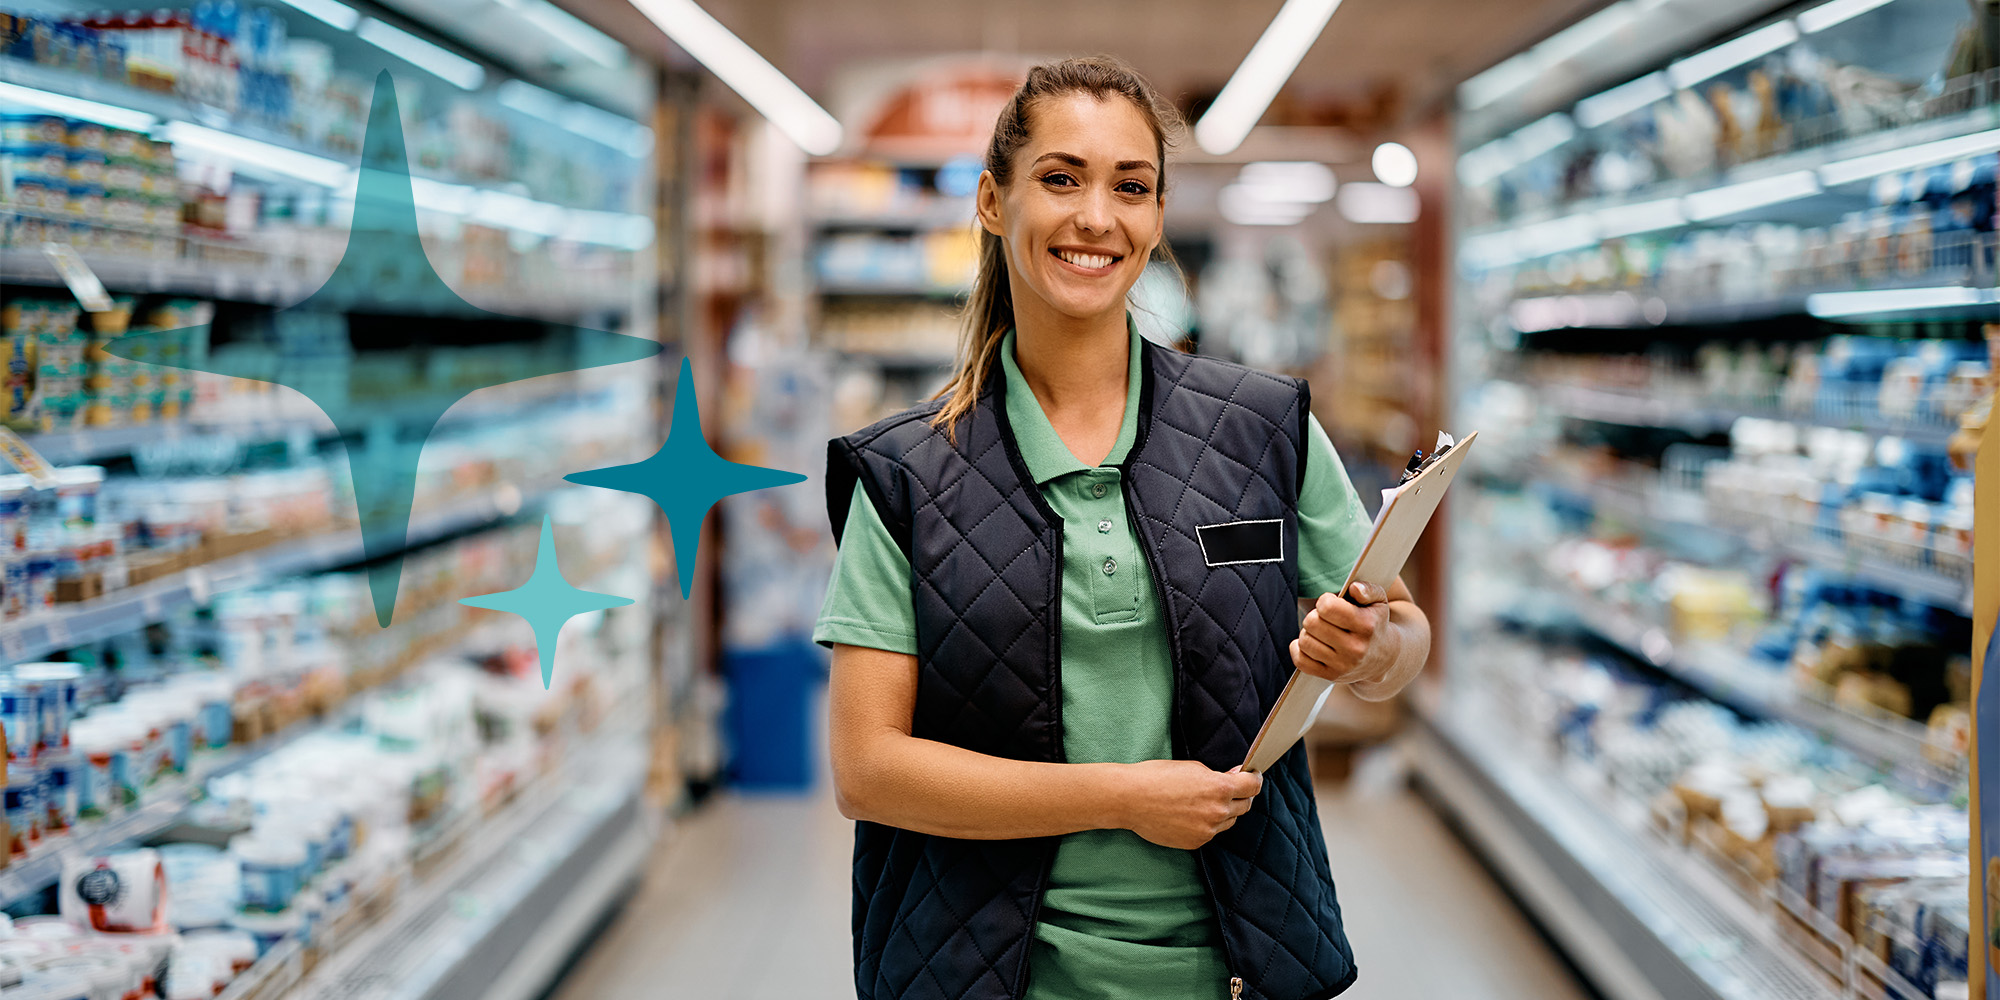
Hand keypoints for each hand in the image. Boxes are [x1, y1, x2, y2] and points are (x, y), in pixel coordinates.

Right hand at [1118, 760, 1262, 849]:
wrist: (1130, 799)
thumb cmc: (1158, 777)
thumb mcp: (1193, 768)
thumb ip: (1217, 776)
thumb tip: (1233, 779)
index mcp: (1220, 788)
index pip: (1252, 786)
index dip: (1254, 779)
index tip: (1253, 776)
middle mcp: (1218, 811)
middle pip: (1245, 806)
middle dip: (1241, 796)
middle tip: (1231, 788)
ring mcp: (1207, 830)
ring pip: (1228, 822)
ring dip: (1224, 812)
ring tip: (1204, 801)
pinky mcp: (1195, 842)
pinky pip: (1210, 832)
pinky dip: (1207, 824)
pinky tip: (1190, 814)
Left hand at [1292, 582, 1399, 684]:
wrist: (1383, 658)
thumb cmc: (1374, 622)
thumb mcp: (1379, 601)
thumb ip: (1367, 589)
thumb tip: (1353, 588)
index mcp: (1366, 626)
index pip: (1327, 608)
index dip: (1324, 601)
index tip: (1331, 603)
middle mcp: (1355, 648)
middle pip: (1311, 623)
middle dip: (1315, 616)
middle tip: (1325, 618)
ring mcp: (1342, 665)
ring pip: (1304, 641)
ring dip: (1308, 632)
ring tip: (1320, 631)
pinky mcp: (1331, 676)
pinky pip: (1300, 661)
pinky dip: (1299, 649)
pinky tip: (1311, 643)